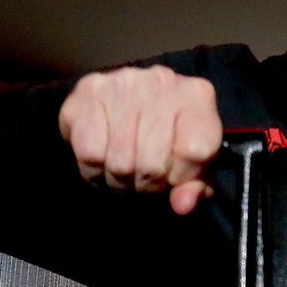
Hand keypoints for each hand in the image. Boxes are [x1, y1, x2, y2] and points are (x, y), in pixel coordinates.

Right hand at [58, 65, 221, 214]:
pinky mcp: (89, 90)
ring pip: (120, 162)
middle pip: (153, 163)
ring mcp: (124, 83)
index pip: (196, 152)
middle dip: (146, 184)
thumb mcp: (192, 162)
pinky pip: (90, 153)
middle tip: (144, 179)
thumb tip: (183, 205)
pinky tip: (103, 160)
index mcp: (196, 95)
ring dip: (120, 181)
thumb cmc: (165, 135)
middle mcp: (162, 81)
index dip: (182, 176)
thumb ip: (196, 185)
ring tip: (125, 172)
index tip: (174, 176)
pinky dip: (94, 170)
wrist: (126, 101)